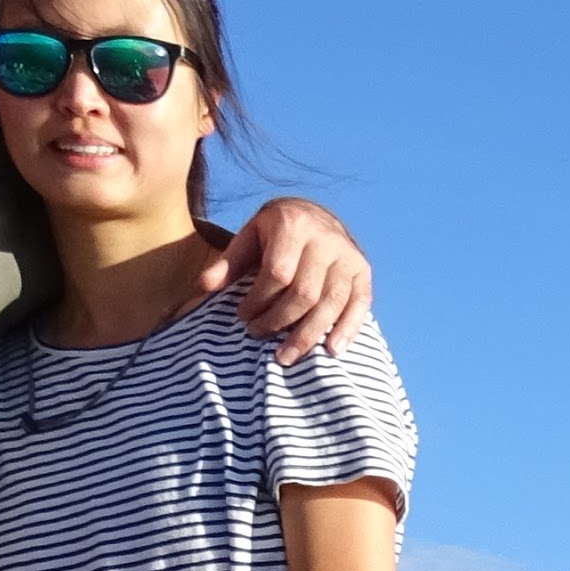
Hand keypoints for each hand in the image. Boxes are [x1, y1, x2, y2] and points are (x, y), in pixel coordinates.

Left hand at [209, 196, 366, 361]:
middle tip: (258, 334)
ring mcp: (348, 255)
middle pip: (305, 293)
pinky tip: (332, 350)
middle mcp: (325, 238)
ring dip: (308, 335)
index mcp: (293, 224)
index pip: (278, 273)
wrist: (312, 213)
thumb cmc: (273, 232)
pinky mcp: (363, 270)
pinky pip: (360, 304)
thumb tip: (205, 287)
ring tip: (285, 357)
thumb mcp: (249, 237)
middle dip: (279, 321)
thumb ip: (229, 262)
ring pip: (331, 303)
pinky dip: (348, 329)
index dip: (259, 300)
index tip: (243, 316)